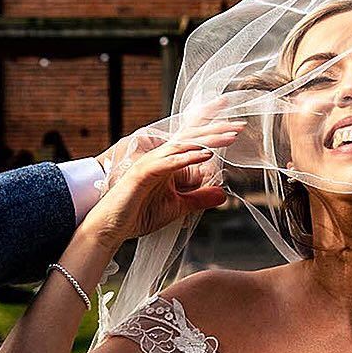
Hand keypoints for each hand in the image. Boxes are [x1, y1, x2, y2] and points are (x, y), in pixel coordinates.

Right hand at [83, 122, 241, 249]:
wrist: (111, 227)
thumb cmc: (139, 214)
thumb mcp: (178, 206)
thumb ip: (199, 198)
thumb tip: (223, 193)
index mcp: (168, 162)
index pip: (193, 141)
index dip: (212, 130)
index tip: (234, 125)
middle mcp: (159, 157)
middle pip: (192, 138)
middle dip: (217, 130)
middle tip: (240, 126)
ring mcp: (150, 163)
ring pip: (183, 145)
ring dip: (208, 140)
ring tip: (230, 136)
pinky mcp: (143, 173)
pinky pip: (169, 162)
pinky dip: (188, 157)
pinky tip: (205, 154)